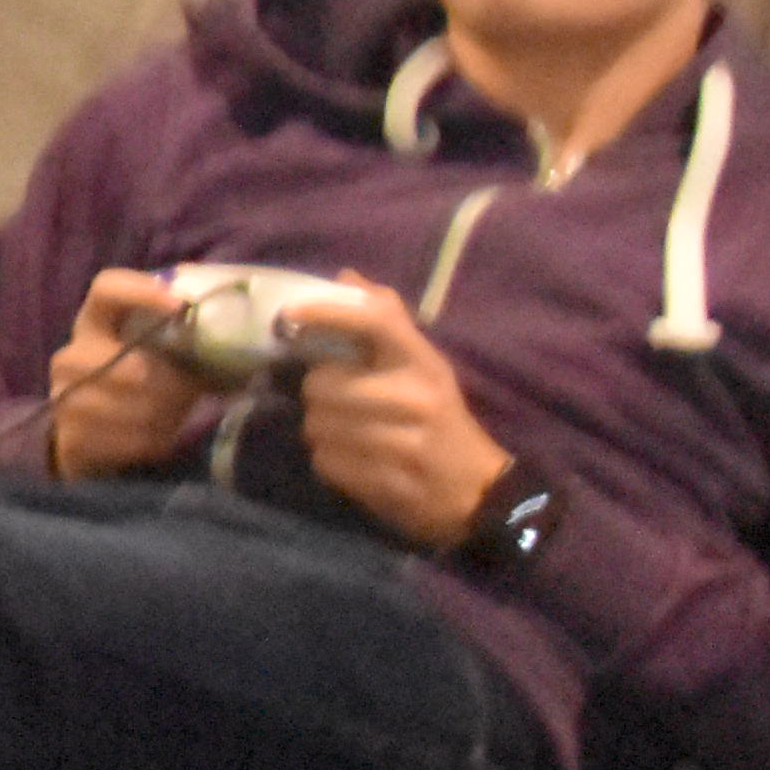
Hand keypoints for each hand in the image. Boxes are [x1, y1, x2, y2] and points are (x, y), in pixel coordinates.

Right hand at [48, 269, 224, 479]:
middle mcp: (72, 355)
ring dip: (167, 416)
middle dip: (172, 386)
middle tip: (192, 392)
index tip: (181, 306)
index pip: (107, 289)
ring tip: (173, 415)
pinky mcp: (71, 436)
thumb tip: (232, 340)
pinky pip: (130, 440)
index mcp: (94, 322)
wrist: (84, 435)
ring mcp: (65, 396)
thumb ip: (178, 342)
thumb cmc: (131, 384)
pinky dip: (153, 441)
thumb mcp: (149, 356)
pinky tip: (155, 436)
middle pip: (133, 368)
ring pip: (136, 409)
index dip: (141, 292)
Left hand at [293, 279, 517, 550]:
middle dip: (320, 395)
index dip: (328, 312)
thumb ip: (385, 321)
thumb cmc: (441, 420)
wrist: (478, 493)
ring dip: (323, 430)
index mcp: (425, 363)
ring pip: (317, 426)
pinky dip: (332, 461)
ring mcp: (401, 443)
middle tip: (340, 402)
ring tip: (352, 434)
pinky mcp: (386, 483)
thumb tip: (346, 275)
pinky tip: (358, 461)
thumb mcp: (424, 366)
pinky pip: (326, 462)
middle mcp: (414, 398)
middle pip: (321, 384)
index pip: (375, 320)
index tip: (291, 314)